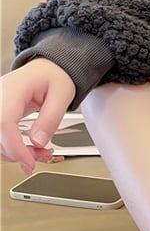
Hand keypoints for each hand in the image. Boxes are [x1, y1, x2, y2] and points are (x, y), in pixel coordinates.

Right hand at [1, 58, 71, 174]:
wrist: (47, 69)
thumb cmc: (54, 77)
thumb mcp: (62, 95)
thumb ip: (50, 118)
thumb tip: (38, 142)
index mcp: (12, 89)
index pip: (3, 122)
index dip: (14, 147)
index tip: (29, 161)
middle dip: (16, 153)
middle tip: (41, 156)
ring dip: (14, 153)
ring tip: (39, 152)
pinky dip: (11, 148)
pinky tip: (28, 149)